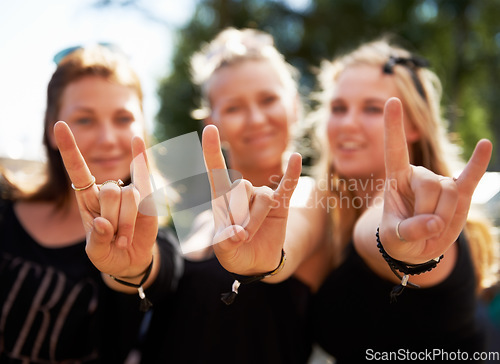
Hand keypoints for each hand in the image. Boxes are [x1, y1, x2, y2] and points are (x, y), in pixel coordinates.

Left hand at [54, 121, 157, 277]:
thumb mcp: (96, 253)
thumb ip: (96, 240)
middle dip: (113, 218)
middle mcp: (106, 192)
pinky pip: (144, 175)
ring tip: (123, 239)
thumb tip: (102, 224)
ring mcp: (128, 193)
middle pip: (109, 191)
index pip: (77, 170)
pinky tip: (136, 139)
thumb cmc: (108, 254)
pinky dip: (141, 157)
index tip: (60, 125)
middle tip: (114, 238)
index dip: (70, 149)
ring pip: (129, 196)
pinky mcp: (147, 197)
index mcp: (87, 200)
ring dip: (126, 223)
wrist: (131, 260)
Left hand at [202, 125, 301, 274]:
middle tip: (239, 236)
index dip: (212, 150)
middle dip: (241, 215)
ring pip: (262, 197)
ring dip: (256, 219)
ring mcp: (262, 196)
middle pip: (241, 187)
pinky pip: (288, 185)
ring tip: (251, 235)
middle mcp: (242, 192)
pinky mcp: (281, 203)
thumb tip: (237, 233)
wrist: (256, 261)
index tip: (210, 128)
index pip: (216, 169)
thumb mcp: (224, 253)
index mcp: (222, 197)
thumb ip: (225, 243)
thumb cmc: (235, 252)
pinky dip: (292, 173)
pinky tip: (296, 158)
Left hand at [379, 98, 491, 262]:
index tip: (392, 101)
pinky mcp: (459, 193)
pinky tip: (485, 144)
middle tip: (420, 227)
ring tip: (433, 226)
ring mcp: (440, 182)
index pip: (394, 148)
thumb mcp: (394, 239)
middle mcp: (418, 174)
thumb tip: (433, 223)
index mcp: (395, 178)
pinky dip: (478, 163)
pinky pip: (470, 177)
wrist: (415, 247)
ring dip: (443, 217)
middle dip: (427, 211)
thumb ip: (409, 231)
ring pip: (449, 193)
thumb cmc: (397, 238)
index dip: (393, 126)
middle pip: (430, 185)